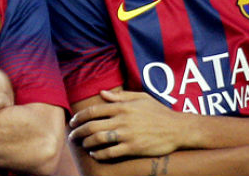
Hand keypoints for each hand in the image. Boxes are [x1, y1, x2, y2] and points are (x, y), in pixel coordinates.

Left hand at [69, 89, 185, 159]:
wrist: (177, 128)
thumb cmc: (158, 111)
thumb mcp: (140, 98)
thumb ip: (120, 96)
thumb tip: (102, 93)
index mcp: (122, 106)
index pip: (94, 110)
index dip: (79, 116)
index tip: (72, 121)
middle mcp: (122, 120)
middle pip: (92, 126)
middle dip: (78, 131)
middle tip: (71, 135)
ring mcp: (127, 134)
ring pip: (98, 139)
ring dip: (86, 143)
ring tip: (82, 144)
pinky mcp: (133, 148)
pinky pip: (111, 153)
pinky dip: (99, 154)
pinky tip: (95, 154)